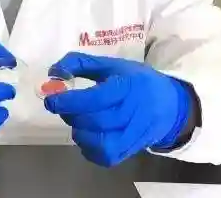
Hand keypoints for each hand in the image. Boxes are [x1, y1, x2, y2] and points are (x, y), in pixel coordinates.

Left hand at [43, 52, 193, 167]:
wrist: (169, 105)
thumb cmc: (136, 81)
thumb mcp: (112, 65)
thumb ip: (81, 63)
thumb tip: (53, 72)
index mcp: (127, 86)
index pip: (95, 98)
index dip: (69, 101)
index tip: (51, 99)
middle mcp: (132, 113)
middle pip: (96, 121)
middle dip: (71, 115)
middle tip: (62, 106)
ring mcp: (134, 135)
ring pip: (101, 143)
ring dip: (80, 132)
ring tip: (77, 120)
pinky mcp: (132, 150)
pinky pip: (107, 157)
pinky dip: (90, 149)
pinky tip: (87, 135)